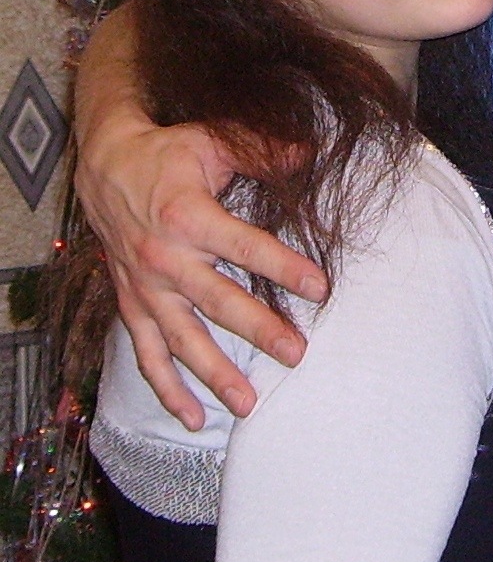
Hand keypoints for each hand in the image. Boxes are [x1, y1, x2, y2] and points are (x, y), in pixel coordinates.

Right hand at [76, 101, 326, 429]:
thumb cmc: (166, 155)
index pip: (245, 246)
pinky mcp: (131, 305)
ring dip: (214, 374)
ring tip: (248, 404)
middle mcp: (164, 257)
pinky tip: (196, 419)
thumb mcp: (211, 142)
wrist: (102, 164)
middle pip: (217, 302)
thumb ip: (260, 152)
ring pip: (182, 339)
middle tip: (295, 354)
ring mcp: (145, 287)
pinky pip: (147, 354)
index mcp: (188, 216)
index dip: (284, 267)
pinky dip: (168, 389)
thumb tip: (308, 152)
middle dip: (258, 330)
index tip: (320, 288)